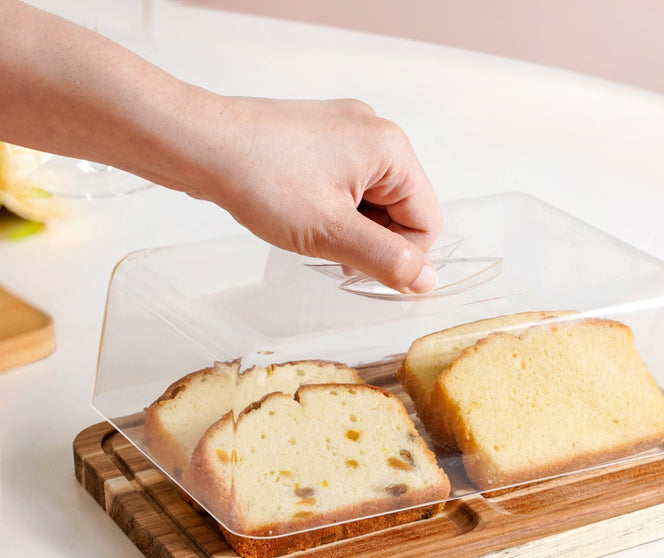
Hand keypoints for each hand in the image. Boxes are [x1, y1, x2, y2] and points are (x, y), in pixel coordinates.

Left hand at [186, 97, 441, 292]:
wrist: (197, 143)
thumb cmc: (259, 179)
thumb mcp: (331, 232)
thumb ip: (386, 260)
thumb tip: (426, 281)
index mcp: (390, 148)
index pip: (426, 220)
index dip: (402, 257)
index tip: (364, 271)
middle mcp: (374, 132)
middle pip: (402, 209)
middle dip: (374, 240)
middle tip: (333, 253)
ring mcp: (345, 132)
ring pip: (372, 201)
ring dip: (352, 227)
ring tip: (313, 234)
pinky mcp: (319, 140)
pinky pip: (347, 185)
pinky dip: (334, 210)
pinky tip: (304, 216)